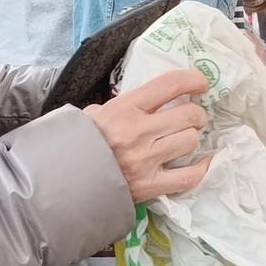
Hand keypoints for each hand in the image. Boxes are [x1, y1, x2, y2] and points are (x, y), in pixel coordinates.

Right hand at [85, 68, 212, 202]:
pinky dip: (200, 168)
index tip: (201, 83)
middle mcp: (139, 131)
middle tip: (193, 118)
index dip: (193, 80)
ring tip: (185, 139)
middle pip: (189, 115)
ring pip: (191, 141)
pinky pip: (189, 176)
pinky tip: (202, 162)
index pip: (170, 84)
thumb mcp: (95, 113)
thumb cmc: (79, 143)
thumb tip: (150, 99)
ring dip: (192, 139)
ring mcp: (147, 160)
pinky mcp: (150, 185)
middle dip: (196, 115)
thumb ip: (123, 104)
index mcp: (125, 108)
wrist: (63, 180)